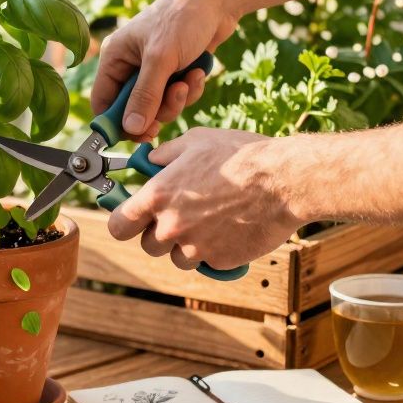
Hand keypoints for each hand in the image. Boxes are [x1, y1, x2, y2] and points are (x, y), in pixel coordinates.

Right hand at [92, 0, 238, 140]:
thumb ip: (145, 96)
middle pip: (133, 110)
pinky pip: (178, 97)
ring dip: (177, 100)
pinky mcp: (175, 72)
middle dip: (156, 110)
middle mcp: (131, 65)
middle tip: (172, 103)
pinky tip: (199, 72)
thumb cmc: (183, 18)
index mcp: (115, 58)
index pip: (103, 102)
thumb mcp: (161, 59)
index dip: (116, 122)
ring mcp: (154, 70)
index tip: (137, 135)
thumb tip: (130, 129)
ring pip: (158, 106)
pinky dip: (190, 90)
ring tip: (189, 80)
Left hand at [106, 128, 303, 269]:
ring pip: (177, 257)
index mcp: (158, 197)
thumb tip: (149, 161)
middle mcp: (171, 226)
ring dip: (186, 244)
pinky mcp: (219, 261)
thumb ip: (164, 155)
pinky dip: (214, 250)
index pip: (118, 226)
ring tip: (209, 219)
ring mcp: (195, 247)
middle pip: (148, 245)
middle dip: (160, 233)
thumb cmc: (240, 155)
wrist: (284, 180)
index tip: (130, 220)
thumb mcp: (195, 142)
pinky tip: (229, 227)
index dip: (123, 223)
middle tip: (181, 215)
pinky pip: (207, 261)